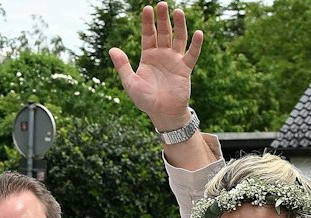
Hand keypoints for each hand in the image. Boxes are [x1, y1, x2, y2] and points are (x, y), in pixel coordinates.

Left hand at [109, 3, 202, 129]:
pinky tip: (198, 33)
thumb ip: (122, 65)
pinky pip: (192, 54)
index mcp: (148, 56)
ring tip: (178, 11)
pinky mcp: (185, 68)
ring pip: (178, 38)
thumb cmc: (145, 99)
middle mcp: (162, 55)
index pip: (147, 35)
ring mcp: (175, 60)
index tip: (146, 9)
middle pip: (163, 33)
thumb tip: (112, 49)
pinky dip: (195, 44)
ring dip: (179, 25)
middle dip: (162, 19)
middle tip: (162, 4)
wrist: (162, 113)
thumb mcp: (130, 82)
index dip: (147, 23)